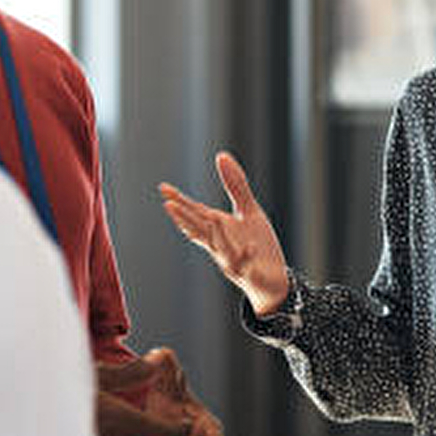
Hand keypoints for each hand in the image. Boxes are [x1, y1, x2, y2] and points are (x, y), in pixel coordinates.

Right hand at [159, 152, 289, 315]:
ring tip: (214, 219)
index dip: (179, 201)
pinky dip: (247, 257)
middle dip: (185, 218)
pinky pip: (248, 266)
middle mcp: (220, 245)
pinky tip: (251, 247)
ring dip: (216, 236)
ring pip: (220, 248)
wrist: (272, 280)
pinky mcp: (251, 273)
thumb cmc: (257, 244)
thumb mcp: (248, 210)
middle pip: (200, 230)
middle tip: (169, 205)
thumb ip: (235, 185)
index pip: (195, 213)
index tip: (163, 189)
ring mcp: (234, 260)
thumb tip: (221, 155)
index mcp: (218, 228)